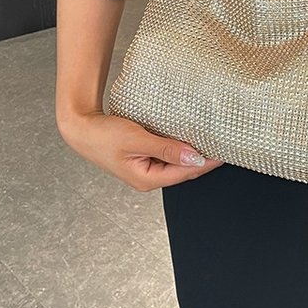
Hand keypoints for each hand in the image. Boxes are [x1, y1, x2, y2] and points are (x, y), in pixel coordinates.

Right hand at [56, 111, 224, 191]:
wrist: (81, 128)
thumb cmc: (104, 135)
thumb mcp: (137, 140)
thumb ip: (167, 149)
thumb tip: (194, 158)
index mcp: (147, 179)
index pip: (187, 172)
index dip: (208, 162)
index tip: (225, 152)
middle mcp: (149, 177)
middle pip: (185, 170)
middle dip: (205, 159)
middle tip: (225, 144)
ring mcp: (147, 168)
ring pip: (178, 162)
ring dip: (194, 152)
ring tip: (212, 141)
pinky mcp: (144, 158)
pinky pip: (168, 155)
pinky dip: (181, 147)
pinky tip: (190, 138)